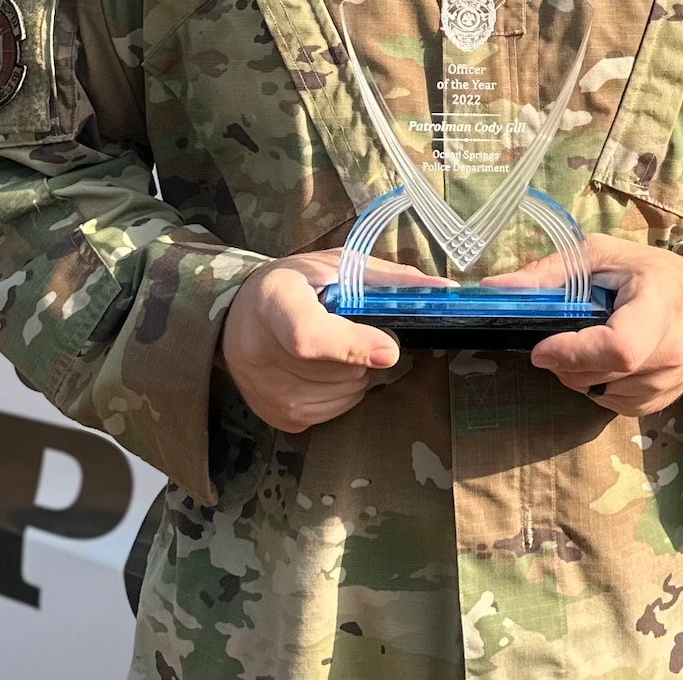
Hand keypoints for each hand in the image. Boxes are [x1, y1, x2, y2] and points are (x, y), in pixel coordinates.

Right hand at [219, 250, 446, 432]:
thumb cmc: (296, 284)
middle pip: (340, 370)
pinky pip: (332, 412)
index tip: (389, 348)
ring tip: (331, 348)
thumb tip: (445, 290)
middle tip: (347, 328)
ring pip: (345, 394)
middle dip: (363, 352)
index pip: (309, 336)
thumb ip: (389, 280)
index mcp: (274, 300)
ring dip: (355, 373)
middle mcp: (259, 351)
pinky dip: (340, 392)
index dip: (352, 345)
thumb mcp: (337, 266)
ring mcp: (266, 391)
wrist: (238, 315)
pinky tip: (322, 370)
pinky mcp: (275, 416)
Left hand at [488, 234, 682, 414]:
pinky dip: (595, 385)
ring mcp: (668, 385)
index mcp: (659, 307)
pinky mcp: (660, 404)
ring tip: (585, 343)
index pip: (618, 349)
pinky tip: (602, 361)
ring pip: (601, 394)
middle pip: (602, 375)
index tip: (542, 346)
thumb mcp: (601, 255)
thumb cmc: (652, 272)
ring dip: (577, 374)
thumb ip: (549, 273)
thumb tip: (495, 290)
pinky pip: (612, 404)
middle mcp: (671, 353)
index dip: (574, 352)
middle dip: (565, 361)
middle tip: (556, 339)